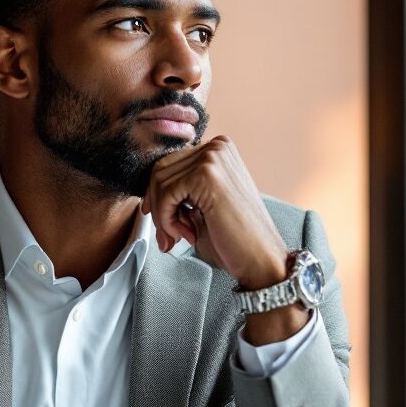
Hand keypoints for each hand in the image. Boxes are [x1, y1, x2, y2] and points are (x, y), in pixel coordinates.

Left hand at [140, 135, 286, 289]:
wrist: (261, 259)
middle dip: (158, 206)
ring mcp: (212, 158)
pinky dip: (166, 219)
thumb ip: (178, 194)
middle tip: (169, 235)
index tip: (161, 220)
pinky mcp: (206, 175)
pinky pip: (165, 194)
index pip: (169, 164)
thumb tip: (144, 198)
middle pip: (160, 170)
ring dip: (163, 215)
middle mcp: (217, 147)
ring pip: (159, 181)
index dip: (158, 195)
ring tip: (181, 235)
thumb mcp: (201, 208)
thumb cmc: (233, 238)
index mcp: (218, 150)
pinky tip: (185, 234)